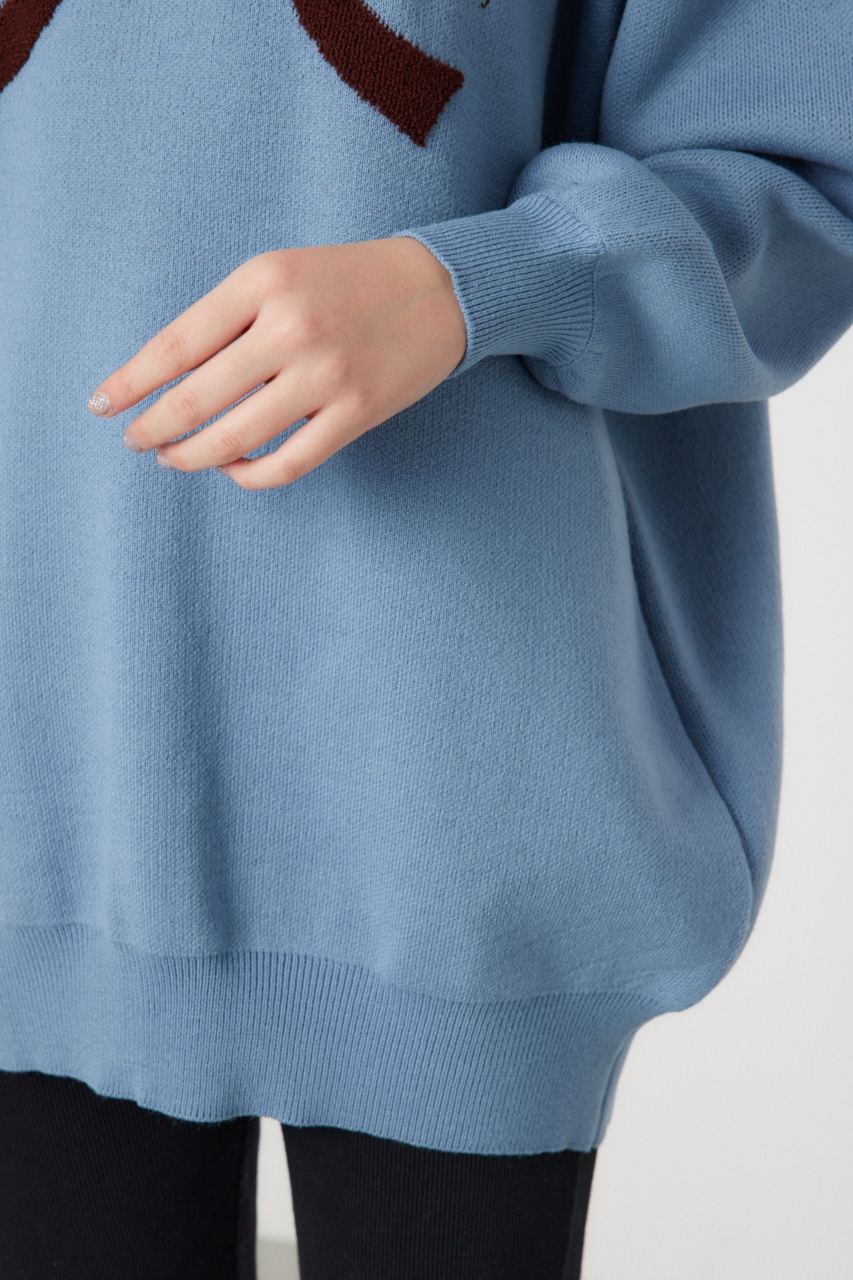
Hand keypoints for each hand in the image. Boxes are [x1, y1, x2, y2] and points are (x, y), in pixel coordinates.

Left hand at [87, 237, 467, 489]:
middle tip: (135, 441)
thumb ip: (228, 319)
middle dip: (153, 428)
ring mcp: (326, 374)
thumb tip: (167, 380)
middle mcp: (290, 326)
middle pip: (196, 399)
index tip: (102, 406)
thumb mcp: (280, 274)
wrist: (438, 290)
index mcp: (262, 281)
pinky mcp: (355, 413)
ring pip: (235, 438)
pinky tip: (233, 469)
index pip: (175, 345)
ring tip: (174, 458)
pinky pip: (287, 464)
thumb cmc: (346, 282)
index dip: (131, 383)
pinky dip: (250, 476)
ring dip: (193, 457)